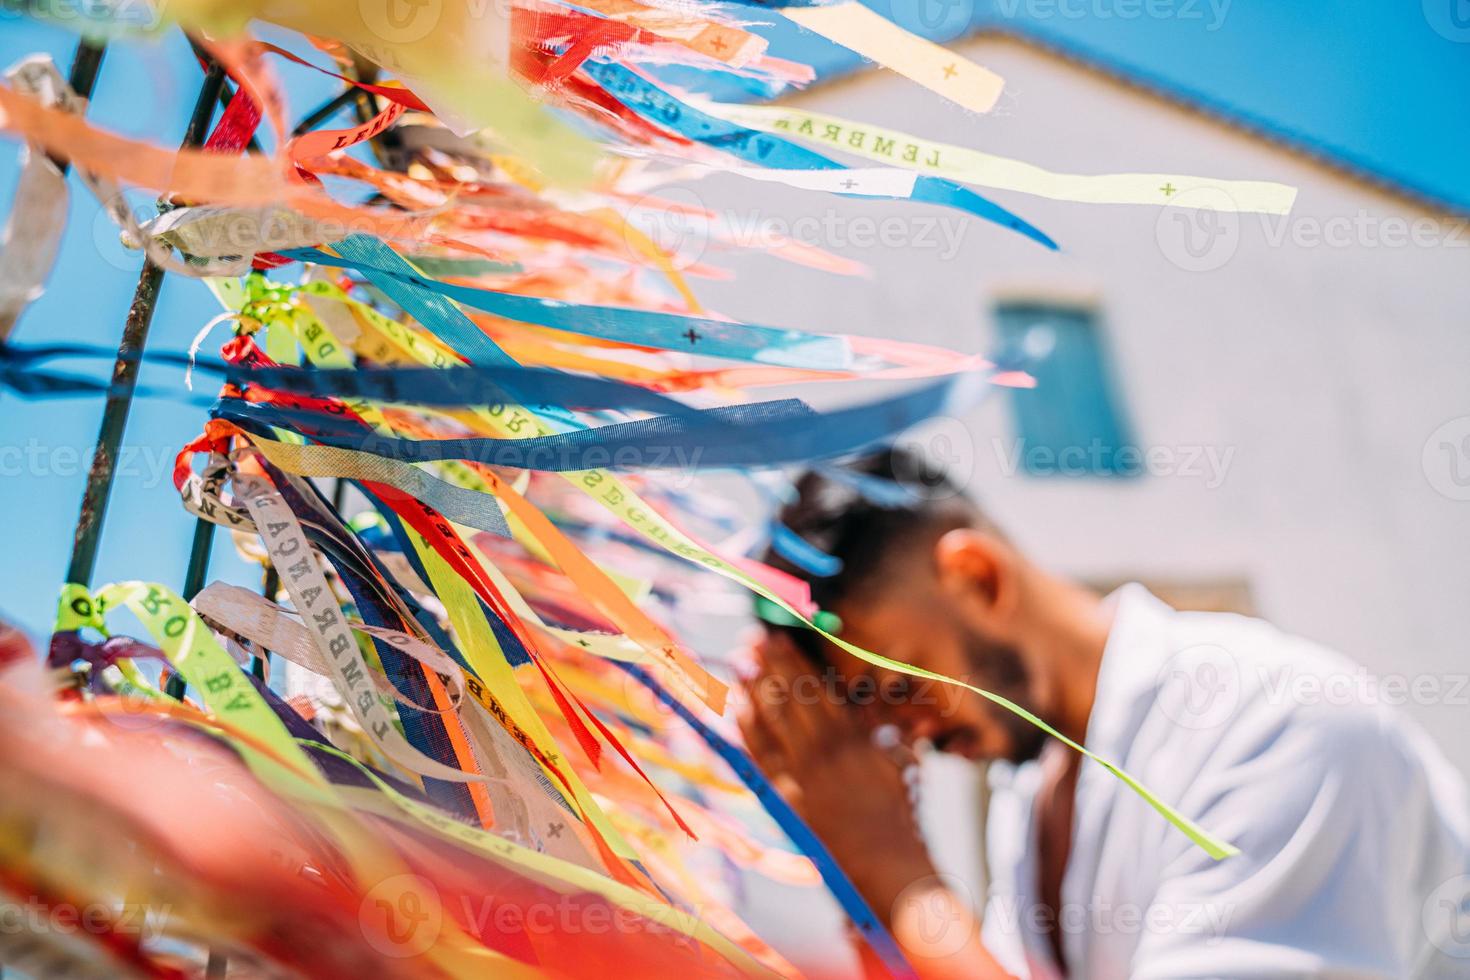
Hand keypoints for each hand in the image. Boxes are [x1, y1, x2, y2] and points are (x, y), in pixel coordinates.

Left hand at [737, 630, 936, 920]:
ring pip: (772, 721)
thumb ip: (880, 728)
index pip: (816, 686)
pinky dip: (748, 732)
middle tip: (750, 639)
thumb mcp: (897, 759)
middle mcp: (825, 747)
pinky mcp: (789, 794)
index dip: (794, 660)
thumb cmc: (897, 809)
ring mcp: (803, 771)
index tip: (778, 638)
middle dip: (769, 665)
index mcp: (853, 735)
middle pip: (790, 696)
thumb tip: (868, 700)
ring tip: (738, 664)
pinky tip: (736, 711)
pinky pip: (762, 757)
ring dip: (753, 690)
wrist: (883, 856)